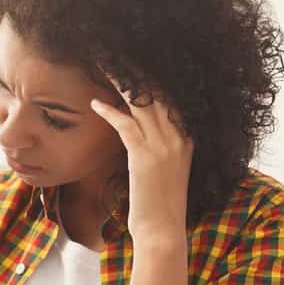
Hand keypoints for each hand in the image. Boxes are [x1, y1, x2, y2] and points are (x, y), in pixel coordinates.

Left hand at [89, 74, 193, 243]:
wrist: (163, 230)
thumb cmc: (161, 204)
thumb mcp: (168, 170)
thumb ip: (160, 147)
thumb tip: (139, 129)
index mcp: (188, 138)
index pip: (174, 97)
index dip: (156, 77)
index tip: (139, 61)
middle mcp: (179, 137)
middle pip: (158, 93)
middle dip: (138, 71)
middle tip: (119, 54)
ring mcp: (163, 146)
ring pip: (142, 103)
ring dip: (121, 82)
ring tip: (104, 65)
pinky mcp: (144, 157)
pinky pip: (126, 125)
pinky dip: (109, 112)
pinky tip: (95, 103)